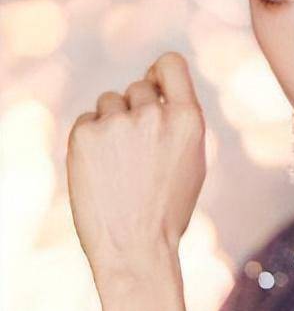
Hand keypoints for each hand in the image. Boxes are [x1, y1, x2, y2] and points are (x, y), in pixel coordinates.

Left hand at [67, 52, 205, 273]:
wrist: (136, 247)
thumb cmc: (168, 209)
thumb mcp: (192, 160)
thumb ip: (179, 120)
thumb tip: (155, 87)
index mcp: (188, 119)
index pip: (171, 63)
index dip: (159, 72)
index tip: (154, 85)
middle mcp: (154, 114)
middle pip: (138, 87)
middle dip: (135, 110)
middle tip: (137, 152)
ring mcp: (118, 124)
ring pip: (110, 101)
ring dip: (112, 123)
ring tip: (120, 164)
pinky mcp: (85, 134)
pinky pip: (87, 120)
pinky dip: (91, 140)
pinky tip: (102, 170)